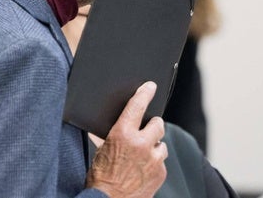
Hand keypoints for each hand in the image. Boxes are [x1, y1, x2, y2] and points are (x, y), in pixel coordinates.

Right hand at [86, 81, 167, 197]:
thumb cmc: (100, 177)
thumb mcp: (101, 150)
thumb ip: (113, 134)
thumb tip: (118, 121)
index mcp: (122, 134)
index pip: (138, 105)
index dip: (145, 93)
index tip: (151, 86)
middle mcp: (141, 144)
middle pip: (158, 123)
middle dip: (152, 126)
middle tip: (144, 133)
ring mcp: (153, 159)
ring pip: (162, 143)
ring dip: (153, 147)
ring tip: (140, 156)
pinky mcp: (161, 173)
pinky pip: (162, 161)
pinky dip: (154, 163)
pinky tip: (142, 169)